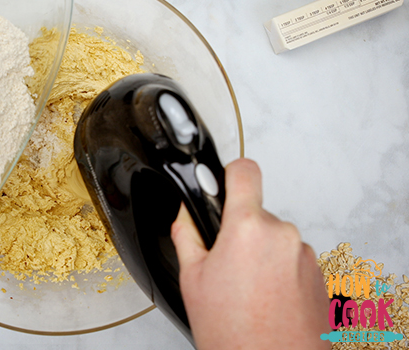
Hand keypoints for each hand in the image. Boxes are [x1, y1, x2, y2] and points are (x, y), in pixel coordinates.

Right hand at [171, 159, 329, 349]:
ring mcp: (305, 255)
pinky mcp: (319, 274)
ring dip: (260, 254)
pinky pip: (291, 259)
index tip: (220, 181)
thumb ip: (187, 235)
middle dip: (239, 231)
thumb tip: (185, 214)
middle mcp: (283, 235)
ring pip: (274, 238)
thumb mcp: (192, 279)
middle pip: (255, 213)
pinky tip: (264, 298)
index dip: (228, 172)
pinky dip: (278, 272)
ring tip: (245, 290)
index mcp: (248, 228)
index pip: (244, 171)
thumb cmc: (235, 333)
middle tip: (224, 264)